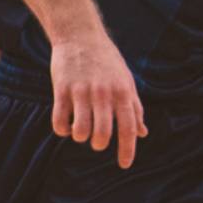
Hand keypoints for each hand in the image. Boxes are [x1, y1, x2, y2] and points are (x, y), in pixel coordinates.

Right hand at [48, 30, 145, 167]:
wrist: (81, 36)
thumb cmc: (108, 62)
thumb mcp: (127, 82)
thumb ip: (134, 108)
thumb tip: (142, 133)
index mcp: (124, 94)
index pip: (129, 128)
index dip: (127, 150)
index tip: (124, 165)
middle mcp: (104, 94)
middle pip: (103, 133)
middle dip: (99, 144)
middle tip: (97, 142)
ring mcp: (82, 92)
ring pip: (81, 129)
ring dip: (80, 137)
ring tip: (81, 133)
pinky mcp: (62, 88)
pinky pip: (60, 119)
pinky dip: (62, 129)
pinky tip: (65, 127)